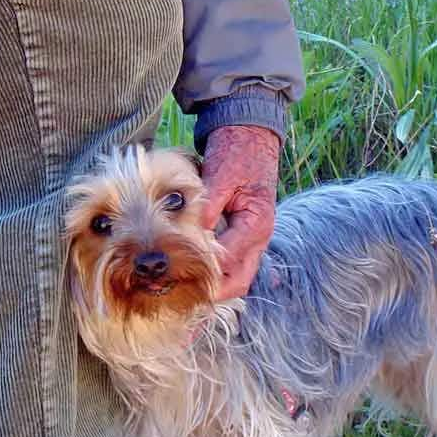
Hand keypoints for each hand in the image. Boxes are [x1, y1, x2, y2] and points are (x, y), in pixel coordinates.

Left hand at [199, 125, 280, 299]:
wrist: (250, 136)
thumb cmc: (237, 153)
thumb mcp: (221, 174)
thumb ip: (209, 203)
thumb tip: (195, 228)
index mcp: (256, 223)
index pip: (230, 259)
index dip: (204, 271)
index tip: (178, 278)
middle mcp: (258, 237)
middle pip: (239, 280)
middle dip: (213, 293)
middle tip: (184, 300)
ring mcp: (251, 239)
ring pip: (236, 276)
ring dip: (213, 287)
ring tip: (185, 295)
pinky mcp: (242, 235)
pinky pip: (231, 264)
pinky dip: (214, 274)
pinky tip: (192, 277)